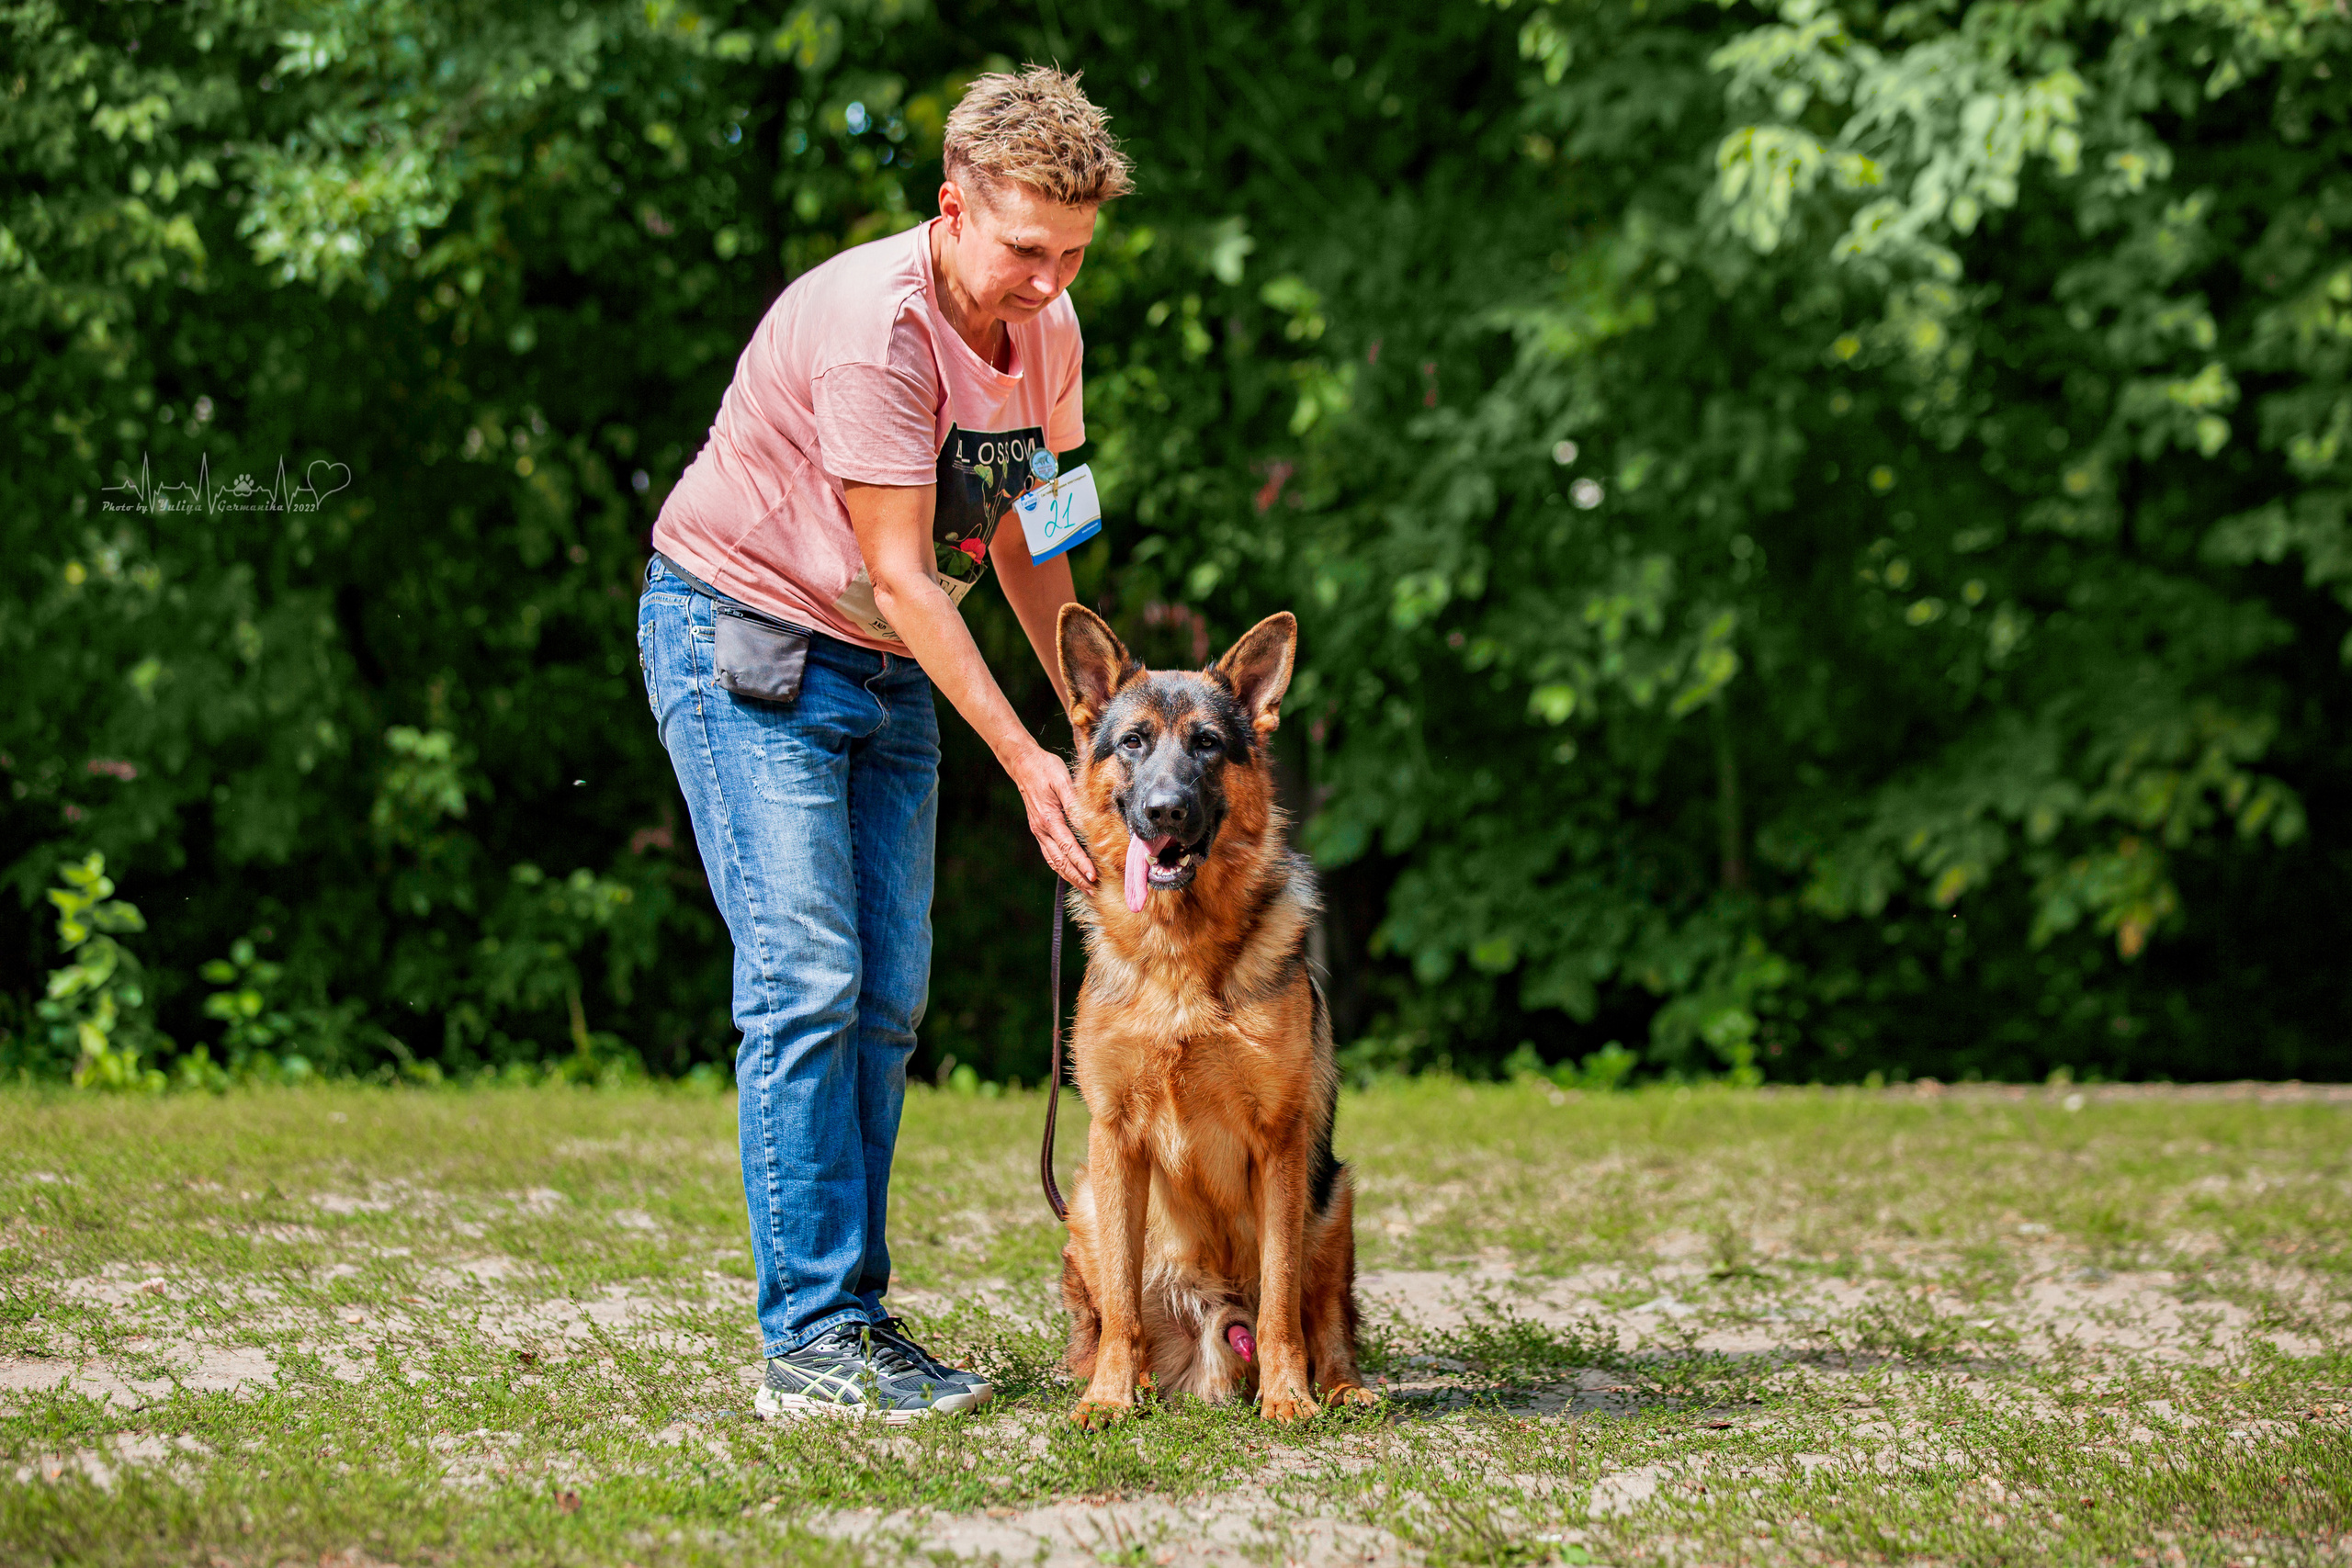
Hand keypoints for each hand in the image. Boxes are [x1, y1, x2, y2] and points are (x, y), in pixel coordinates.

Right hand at [1007, 742, 1096, 886]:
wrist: (1023, 764)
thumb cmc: (1045, 769)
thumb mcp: (1062, 780)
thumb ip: (1074, 804)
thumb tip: (1086, 823)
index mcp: (1049, 818)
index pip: (1068, 847)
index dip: (1081, 863)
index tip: (1093, 876)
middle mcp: (1042, 829)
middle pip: (1060, 860)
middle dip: (1077, 877)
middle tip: (1093, 890)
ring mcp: (1038, 831)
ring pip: (1054, 861)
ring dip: (1069, 876)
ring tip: (1085, 887)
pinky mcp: (1038, 830)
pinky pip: (1049, 854)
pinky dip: (1060, 867)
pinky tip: (1069, 873)